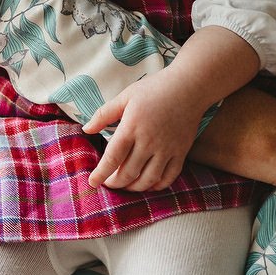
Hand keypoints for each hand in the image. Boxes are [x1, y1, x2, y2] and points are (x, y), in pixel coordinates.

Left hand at [82, 69, 202, 190]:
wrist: (189, 87)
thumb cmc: (154, 89)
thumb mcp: (125, 96)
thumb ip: (104, 114)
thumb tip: (86, 129)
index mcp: (131, 128)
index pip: (112, 158)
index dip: (101, 173)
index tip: (92, 182)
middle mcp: (149, 142)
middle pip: (129, 172)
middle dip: (115, 183)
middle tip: (107, 183)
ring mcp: (167, 149)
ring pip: (148, 179)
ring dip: (134, 187)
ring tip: (125, 185)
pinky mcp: (181, 153)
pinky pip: (169, 177)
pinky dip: (157, 186)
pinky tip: (147, 184)